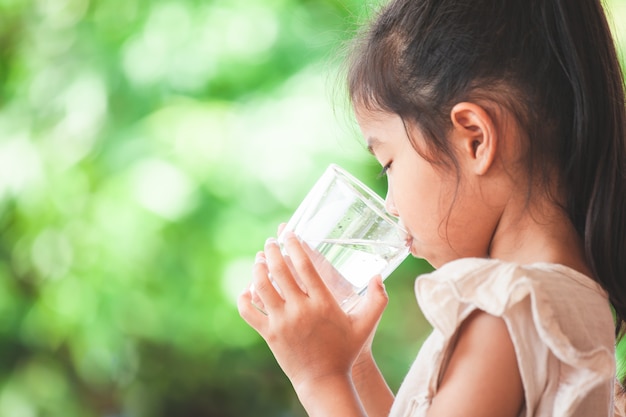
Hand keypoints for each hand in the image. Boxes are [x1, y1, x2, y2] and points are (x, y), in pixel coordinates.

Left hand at [238, 233, 388, 392]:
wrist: (324, 381)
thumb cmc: (346, 351)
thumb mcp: (365, 325)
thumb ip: (377, 300)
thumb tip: (379, 276)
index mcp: (323, 303)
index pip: (305, 265)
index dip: (295, 245)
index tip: (289, 233)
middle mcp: (301, 310)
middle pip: (280, 270)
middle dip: (273, 250)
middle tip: (271, 241)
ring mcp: (282, 322)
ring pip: (261, 287)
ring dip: (258, 269)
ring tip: (260, 259)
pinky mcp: (269, 335)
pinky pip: (249, 312)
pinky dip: (244, 298)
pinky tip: (247, 290)